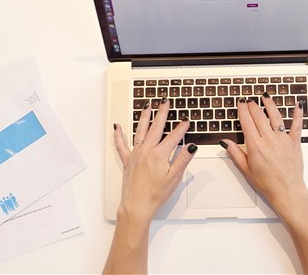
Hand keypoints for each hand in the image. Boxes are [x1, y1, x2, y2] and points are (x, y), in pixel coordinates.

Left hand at [113, 98, 196, 221]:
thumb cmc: (155, 194)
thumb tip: (191, 146)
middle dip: (162, 113)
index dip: (181, 128)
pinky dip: (118, 135)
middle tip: (165, 101)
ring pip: (140, 130)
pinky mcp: (127, 160)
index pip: (173, 137)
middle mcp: (146, 151)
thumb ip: (183, 159)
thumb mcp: (174, 177)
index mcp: (159, 154)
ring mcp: (136, 154)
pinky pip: (120, 145)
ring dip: (144, 117)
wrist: (137, 206)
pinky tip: (116, 126)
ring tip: (147, 106)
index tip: (186, 120)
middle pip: (156, 127)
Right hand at [221, 95, 307, 215]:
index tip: (240, 103)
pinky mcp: (294, 143)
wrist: (287, 192)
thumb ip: (235, 153)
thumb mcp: (246, 170)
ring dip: (269, 105)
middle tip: (249, 100)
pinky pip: (297, 125)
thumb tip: (225, 142)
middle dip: (253, 106)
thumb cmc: (267, 184)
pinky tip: (297, 105)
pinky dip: (297, 114)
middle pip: (259, 116)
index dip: (242, 110)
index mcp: (256, 146)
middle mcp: (269, 140)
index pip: (247, 122)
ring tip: (265, 97)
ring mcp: (283, 140)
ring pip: (275, 116)